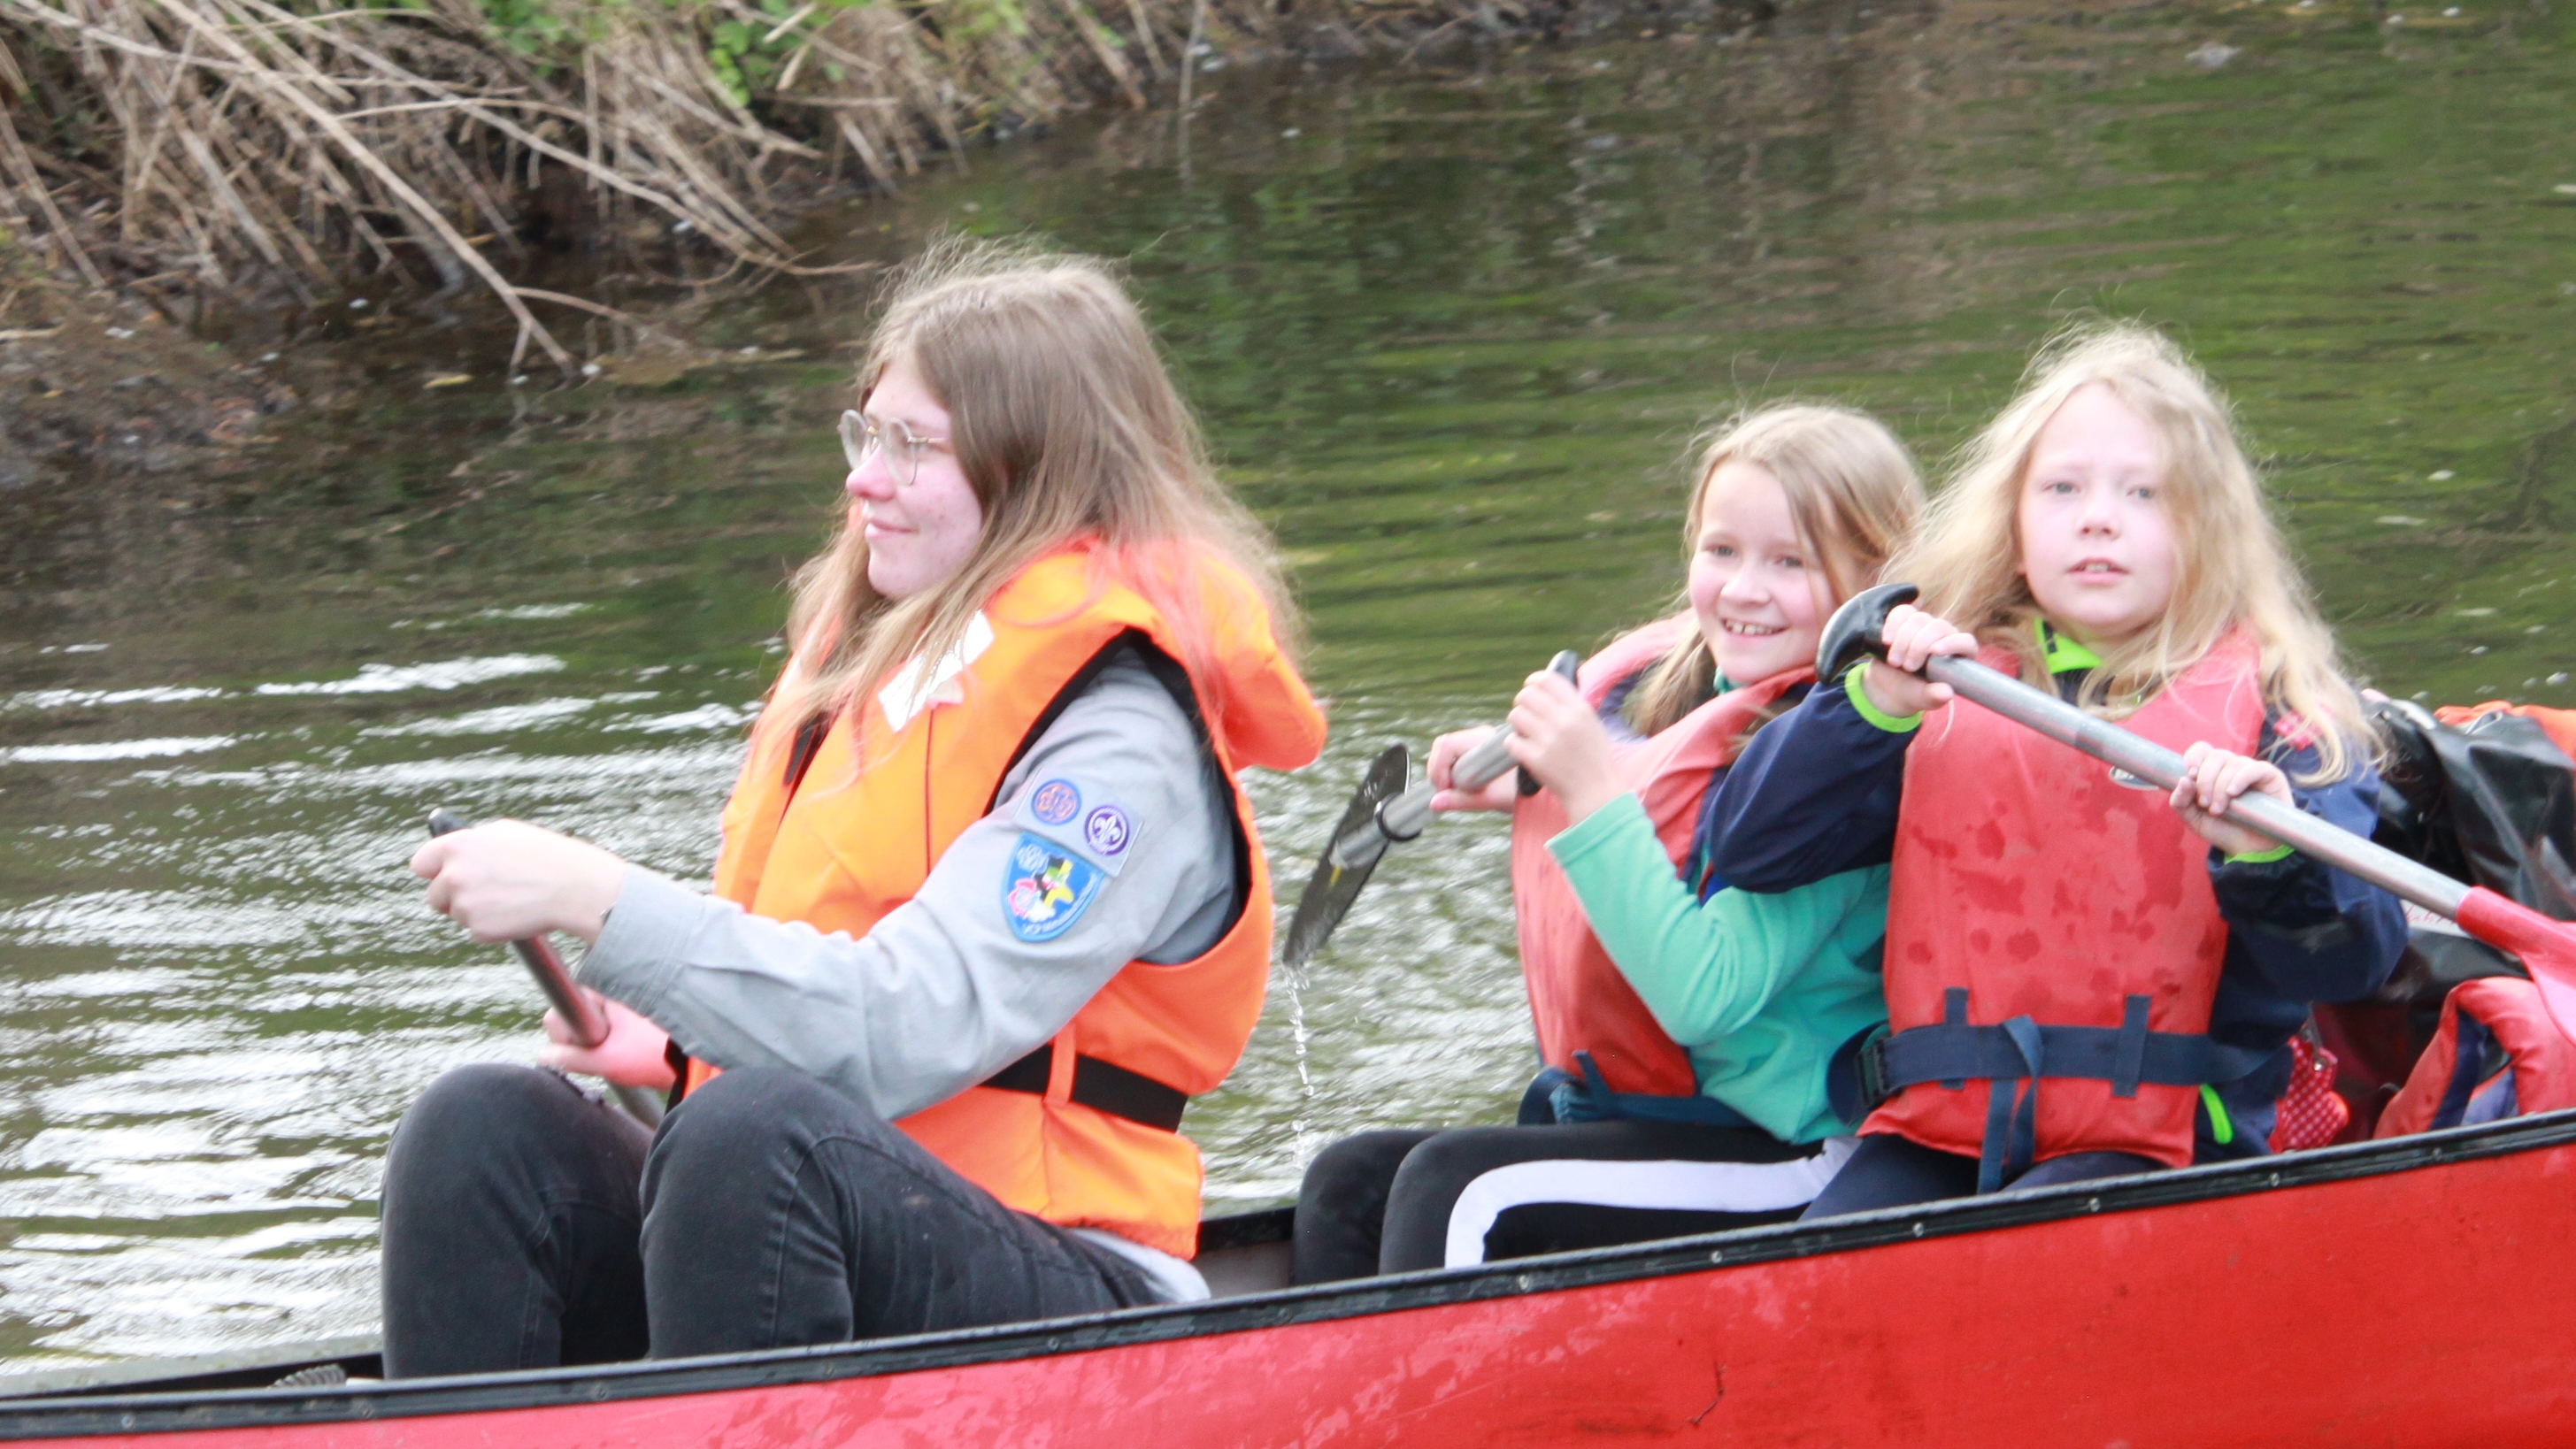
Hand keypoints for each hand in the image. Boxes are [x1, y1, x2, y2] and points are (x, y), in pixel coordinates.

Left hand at [411, 818, 626, 944]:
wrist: (575, 888)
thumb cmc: (546, 857)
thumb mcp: (506, 834)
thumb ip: (472, 841)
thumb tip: (448, 845)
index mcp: (458, 846)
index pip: (421, 864)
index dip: (434, 872)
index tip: (444, 877)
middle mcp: (454, 874)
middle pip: (434, 895)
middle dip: (454, 897)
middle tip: (486, 893)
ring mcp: (464, 903)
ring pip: (457, 914)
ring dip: (477, 911)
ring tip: (511, 899)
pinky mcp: (478, 928)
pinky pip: (476, 930)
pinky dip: (493, 926)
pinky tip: (517, 912)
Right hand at [536, 988, 676, 1088]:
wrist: (693, 1061)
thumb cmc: (653, 1054)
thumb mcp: (606, 1059)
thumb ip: (571, 1058)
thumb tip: (545, 1056)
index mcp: (602, 993)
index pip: (559, 1011)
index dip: (565, 1035)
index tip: (585, 1046)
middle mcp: (608, 995)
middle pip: (570, 1021)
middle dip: (580, 1043)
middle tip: (605, 1055)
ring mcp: (617, 1009)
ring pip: (586, 1031)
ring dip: (595, 1048)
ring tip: (621, 1057)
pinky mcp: (627, 1022)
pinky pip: (602, 1036)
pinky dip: (607, 1049)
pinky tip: (626, 1058)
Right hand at [1427, 726, 1518, 811]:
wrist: (1542, 787)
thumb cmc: (1523, 791)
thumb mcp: (1491, 799)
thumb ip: (1461, 800)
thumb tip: (1434, 803)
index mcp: (1484, 743)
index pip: (1447, 745)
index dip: (1438, 767)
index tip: (1444, 789)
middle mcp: (1480, 737)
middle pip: (1444, 745)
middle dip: (1438, 769)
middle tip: (1445, 791)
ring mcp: (1479, 742)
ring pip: (1447, 750)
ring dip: (1444, 770)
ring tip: (1455, 790)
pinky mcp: (1479, 750)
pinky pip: (1456, 756)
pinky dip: (1452, 770)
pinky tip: (1462, 786)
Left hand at [1505, 669, 1622, 823]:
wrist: (1595, 793)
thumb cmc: (1594, 758)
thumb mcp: (1592, 724)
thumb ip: (1571, 705)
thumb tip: (1544, 686)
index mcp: (1580, 709)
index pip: (1547, 679)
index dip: (1533, 681)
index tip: (1530, 688)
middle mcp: (1564, 721)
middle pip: (1526, 695)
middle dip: (1522, 703)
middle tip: (1526, 714)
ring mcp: (1549, 740)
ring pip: (1515, 716)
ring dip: (1516, 723)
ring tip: (1526, 733)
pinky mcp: (1536, 759)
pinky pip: (1511, 741)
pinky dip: (1514, 745)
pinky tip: (1524, 749)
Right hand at [1857, 604, 1976, 718]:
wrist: (1887, 687)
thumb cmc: (1912, 693)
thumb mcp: (1922, 699)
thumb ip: (1934, 696)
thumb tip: (1946, 693)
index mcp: (1957, 656)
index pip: (1965, 641)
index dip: (1952, 643)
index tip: (1934, 652)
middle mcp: (1945, 636)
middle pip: (1938, 627)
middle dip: (1918, 646)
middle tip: (1906, 667)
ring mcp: (1925, 626)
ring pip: (1918, 619)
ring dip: (1902, 640)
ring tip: (1894, 662)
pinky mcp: (1906, 620)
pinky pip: (1902, 612)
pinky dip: (1892, 625)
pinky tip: (1886, 641)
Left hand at [2169, 741, 2294, 856]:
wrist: (2249, 849)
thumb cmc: (2222, 830)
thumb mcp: (2194, 819)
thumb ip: (2180, 801)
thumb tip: (2183, 780)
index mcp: (2212, 770)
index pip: (2201, 750)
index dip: (2194, 758)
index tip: (2190, 777)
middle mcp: (2231, 766)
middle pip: (2215, 756)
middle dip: (2206, 781)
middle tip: (2205, 804)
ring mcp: (2251, 770)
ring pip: (2232, 763)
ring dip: (2220, 787)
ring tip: (2219, 810)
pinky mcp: (2270, 777)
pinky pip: (2255, 769)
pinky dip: (2241, 779)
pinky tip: (2233, 793)